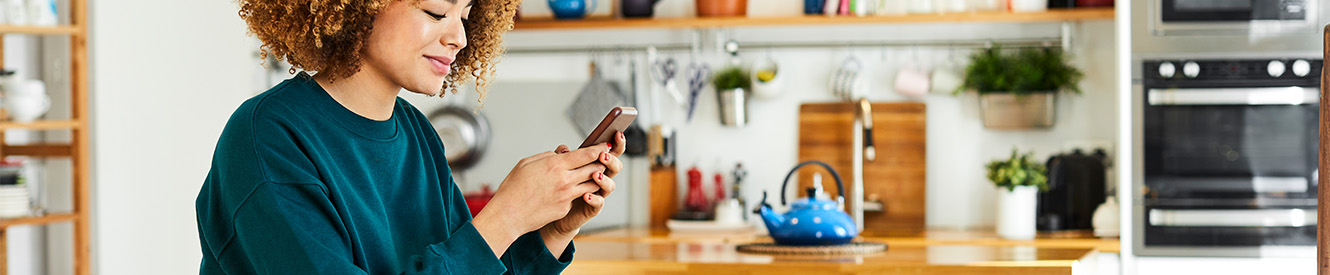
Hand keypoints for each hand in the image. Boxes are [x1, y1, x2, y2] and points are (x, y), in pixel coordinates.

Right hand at [470, 142, 609, 254]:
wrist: (509, 214)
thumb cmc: (514, 187)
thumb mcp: (527, 163)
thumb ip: (548, 156)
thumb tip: (562, 153)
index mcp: (555, 165)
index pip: (586, 154)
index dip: (598, 149)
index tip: (605, 146)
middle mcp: (565, 180)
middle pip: (593, 169)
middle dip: (601, 163)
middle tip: (604, 159)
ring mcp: (567, 196)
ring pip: (591, 184)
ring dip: (595, 178)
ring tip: (595, 174)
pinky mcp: (566, 208)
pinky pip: (578, 197)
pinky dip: (580, 192)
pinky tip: (576, 189)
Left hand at [541, 131, 626, 237]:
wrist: (553, 210)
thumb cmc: (558, 186)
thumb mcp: (559, 168)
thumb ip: (563, 157)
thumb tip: (564, 149)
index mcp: (595, 164)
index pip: (610, 151)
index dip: (617, 143)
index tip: (617, 134)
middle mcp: (601, 178)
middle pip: (615, 166)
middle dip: (612, 160)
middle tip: (603, 155)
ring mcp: (598, 193)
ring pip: (610, 185)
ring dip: (604, 179)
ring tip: (595, 174)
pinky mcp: (592, 208)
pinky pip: (598, 203)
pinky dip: (594, 199)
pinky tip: (586, 195)